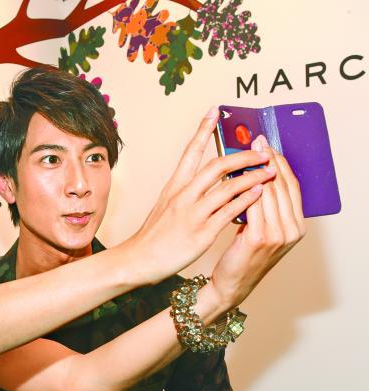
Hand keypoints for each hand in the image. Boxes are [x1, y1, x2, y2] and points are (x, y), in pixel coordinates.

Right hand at [128, 107, 276, 282]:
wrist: (140, 259)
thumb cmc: (154, 234)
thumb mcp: (166, 205)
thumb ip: (185, 192)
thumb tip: (203, 181)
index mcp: (174, 186)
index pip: (190, 151)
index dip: (203, 130)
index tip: (215, 111)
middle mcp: (183, 195)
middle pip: (216, 166)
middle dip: (242, 155)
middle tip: (261, 149)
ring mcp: (193, 213)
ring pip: (227, 187)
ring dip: (251, 177)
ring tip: (270, 170)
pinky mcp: (202, 232)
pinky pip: (229, 212)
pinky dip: (246, 200)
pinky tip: (259, 193)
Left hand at [208, 135, 305, 309]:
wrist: (231, 282)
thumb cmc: (243, 254)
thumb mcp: (260, 228)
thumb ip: (265, 207)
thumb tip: (258, 175)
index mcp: (296, 226)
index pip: (291, 186)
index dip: (280, 163)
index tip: (268, 145)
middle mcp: (292, 230)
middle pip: (281, 185)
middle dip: (268, 160)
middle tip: (256, 141)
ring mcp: (277, 236)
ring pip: (267, 192)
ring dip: (254, 169)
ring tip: (243, 152)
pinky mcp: (258, 239)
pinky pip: (252, 206)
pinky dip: (244, 188)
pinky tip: (234, 175)